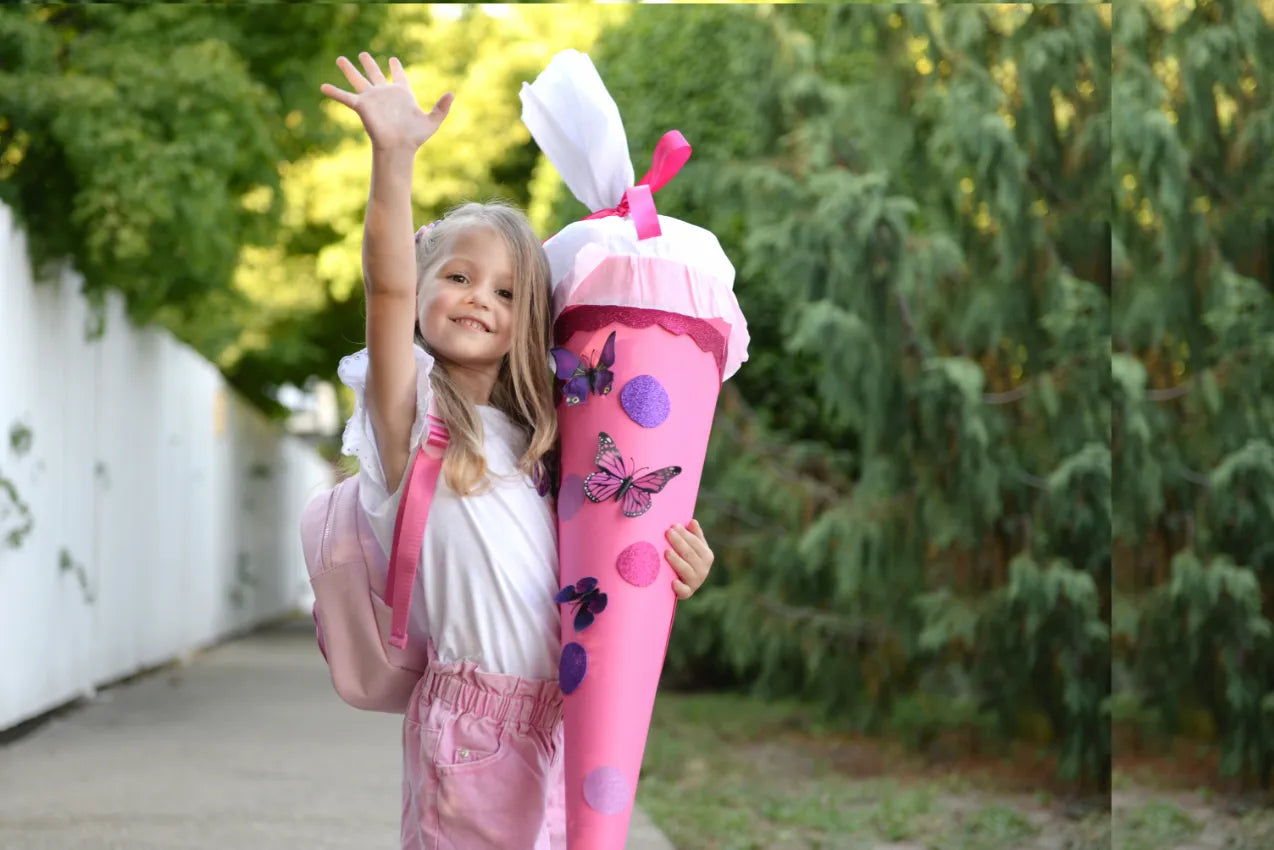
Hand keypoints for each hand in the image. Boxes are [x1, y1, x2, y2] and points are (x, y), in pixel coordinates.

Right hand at [319, 52, 452, 151]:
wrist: (399, 148)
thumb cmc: (415, 138)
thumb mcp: (432, 121)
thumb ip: (442, 107)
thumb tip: (452, 93)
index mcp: (402, 94)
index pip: (399, 77)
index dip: (396, 68)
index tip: (393, 60)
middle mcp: (385, 94)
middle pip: (375, 74)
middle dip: (369, 63)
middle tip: (363, 54)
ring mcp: (372, 99)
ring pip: (359, 80)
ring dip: (349, 69)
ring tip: (340, 59)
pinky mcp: (362, 106)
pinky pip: (346, 97)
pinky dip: (334, 92)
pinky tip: (322, 86)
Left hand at [665, 519, 713, 600]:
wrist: (681, 583)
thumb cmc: (686, 559)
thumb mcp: (692, 547)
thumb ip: (694, 535)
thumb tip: (692, 521)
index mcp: (706, 556)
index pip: (695, 543)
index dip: (684, 534)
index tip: (674, 526)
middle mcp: (703, 569)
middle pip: (690, 554)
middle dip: (678, 542)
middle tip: (667, 532)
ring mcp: (696, 582)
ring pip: (686, 570)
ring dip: (676, 561)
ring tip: (666, 551)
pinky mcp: (687, 593)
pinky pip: (684, 591)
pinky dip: (679, 587)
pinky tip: (673, 582)